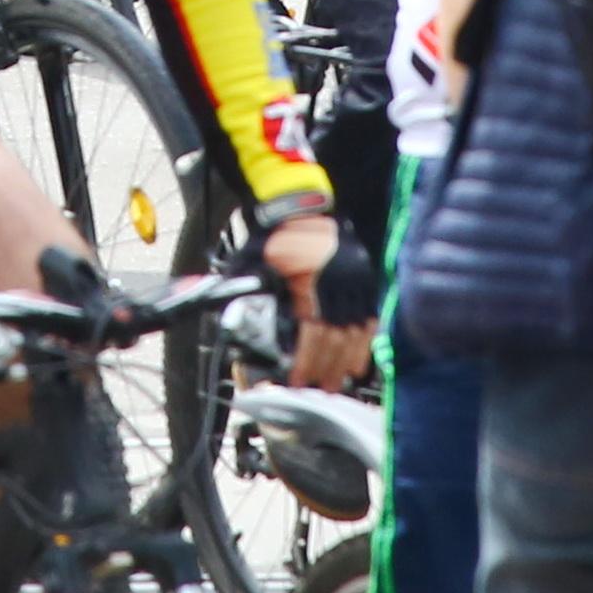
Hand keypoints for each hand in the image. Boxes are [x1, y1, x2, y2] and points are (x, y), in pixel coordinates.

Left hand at [261, 208, 377, 392]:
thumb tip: (223, 310)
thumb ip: (244, 286)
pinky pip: (370, 315)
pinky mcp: (365, 277)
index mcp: (309, 282)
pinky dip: (366, 339)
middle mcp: (336, 284)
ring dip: (349, 359)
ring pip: (356, 330)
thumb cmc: (277, 233)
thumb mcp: (256, 258)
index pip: (311, 332)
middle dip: (328, 367)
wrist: (302, 202)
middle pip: (336, 337)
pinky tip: (360, 357)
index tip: (298, 380)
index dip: (305, 360)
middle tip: (322, 390)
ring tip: (341, 381)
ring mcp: (354, 281)